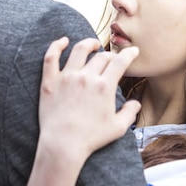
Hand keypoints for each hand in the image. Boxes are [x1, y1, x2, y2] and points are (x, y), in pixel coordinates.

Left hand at [38, 37, 140, 165]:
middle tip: (111, 59)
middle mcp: (86, 77)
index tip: (133, 50)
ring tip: (93, 44)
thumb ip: (129, 113)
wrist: (63, 144)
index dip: (129, 54)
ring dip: (88, 44)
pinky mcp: (50, 81)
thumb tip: (136, 103)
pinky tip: (63, 41)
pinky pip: (51, 57)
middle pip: (101, 57)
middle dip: (110, 55)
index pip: (120, 62)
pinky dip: (56, 46)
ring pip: (79, 50)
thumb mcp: (117, 128)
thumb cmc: (91, 138)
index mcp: (104, 86)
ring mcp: (67, 77)